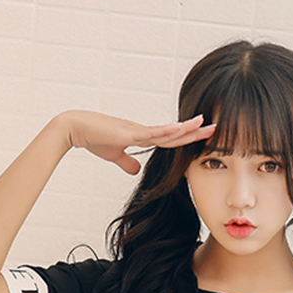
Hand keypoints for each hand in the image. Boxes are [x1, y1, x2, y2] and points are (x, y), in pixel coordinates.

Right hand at [60, 110, 214, 174]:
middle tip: (216, 127)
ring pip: (167, 130)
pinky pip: (151, 133)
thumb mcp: (115, 155)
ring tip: (205, 123)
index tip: (204, 137)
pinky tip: (179, 129)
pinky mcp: (129, 133)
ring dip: (186, 128)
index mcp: (143, 136)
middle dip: (195, 131)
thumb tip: (136, 169)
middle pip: (175, 133)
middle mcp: (144, 131)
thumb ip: (127, 162)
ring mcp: (138, 130)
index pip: (171, 139)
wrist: (76, 129)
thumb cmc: (94, 138)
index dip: (187, 139)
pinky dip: (166, 131)